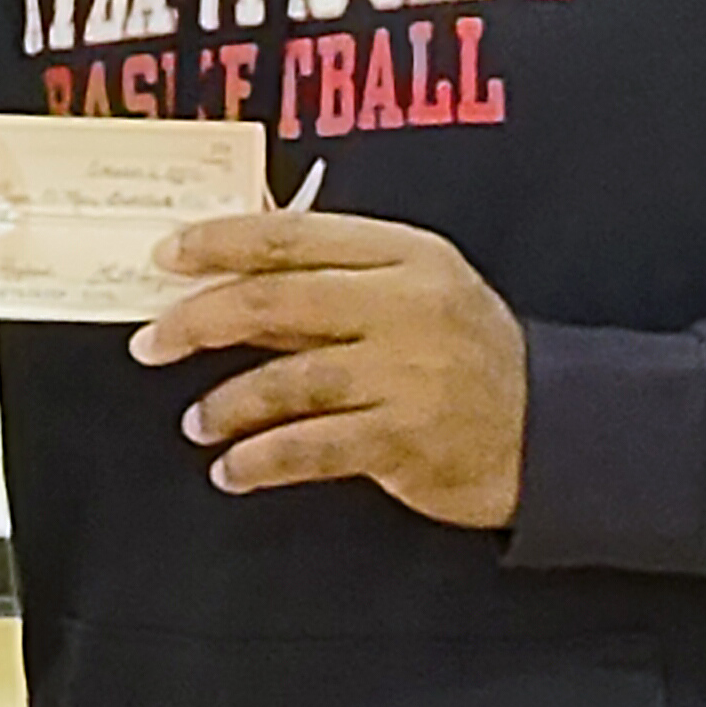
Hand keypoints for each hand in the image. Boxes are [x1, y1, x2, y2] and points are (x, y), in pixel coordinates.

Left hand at [127, 211, 526, 528]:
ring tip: (196, 422)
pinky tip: (232, 470)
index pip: (292, 236)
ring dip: (228, 405)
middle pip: (278, 302)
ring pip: (289, 380)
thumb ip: (329, 284)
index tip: (165, 255)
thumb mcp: (411, 294)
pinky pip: (313, 448)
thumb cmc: (464, 352)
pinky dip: (261, 460)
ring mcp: (408, 375)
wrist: (555, 429)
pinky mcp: (407, 439)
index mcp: (403, 255)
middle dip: (199, 321)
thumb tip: (223, 280)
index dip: (220, 242)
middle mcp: (405, 307)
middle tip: (151, 343)